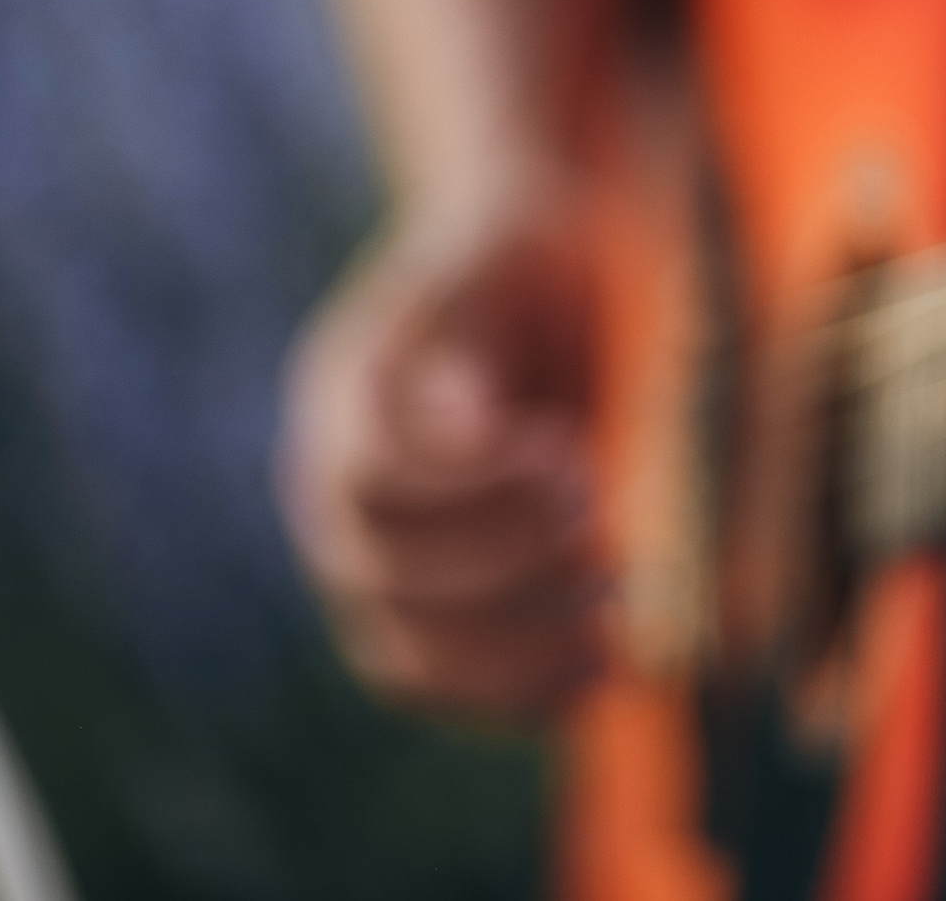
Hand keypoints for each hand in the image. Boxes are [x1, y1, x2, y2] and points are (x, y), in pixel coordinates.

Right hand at [279, 173, 602, 720]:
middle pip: (375, 570)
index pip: (373, 471)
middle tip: (610, 548)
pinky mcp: (405, 599)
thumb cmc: (549, 252)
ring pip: (395, 647)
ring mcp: (359, 545)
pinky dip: (509, 698)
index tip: (569, 457)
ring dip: (508, 656)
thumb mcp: (541, 247)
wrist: (526, 261)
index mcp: (355, 375)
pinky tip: (600, 674)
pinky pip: (429, 682)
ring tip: (616, 627)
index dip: (469, 492)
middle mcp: (330, 468)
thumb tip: (506, 448)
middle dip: (501, 576)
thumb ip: (518, 323)